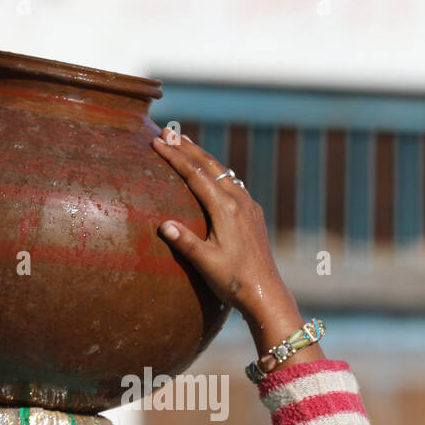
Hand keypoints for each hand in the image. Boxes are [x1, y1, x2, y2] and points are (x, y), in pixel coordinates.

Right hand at [150, 129, 325, 368]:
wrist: (266, 293)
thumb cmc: (234, 281)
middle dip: (187, 147)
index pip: (196, 174)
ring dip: (203, 156)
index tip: (158, 141)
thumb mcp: (206, 264)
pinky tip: (213, 172)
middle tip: (168, 131)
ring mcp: (249, 207)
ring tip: (186, 143)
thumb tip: (163, 225)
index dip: (175, 156)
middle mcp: (240, 202)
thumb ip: (185, 243)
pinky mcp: (253, 215)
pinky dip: (217, 172)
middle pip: (211, 166)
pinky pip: (232, 184)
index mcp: (226, 210)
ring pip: (223, 172)